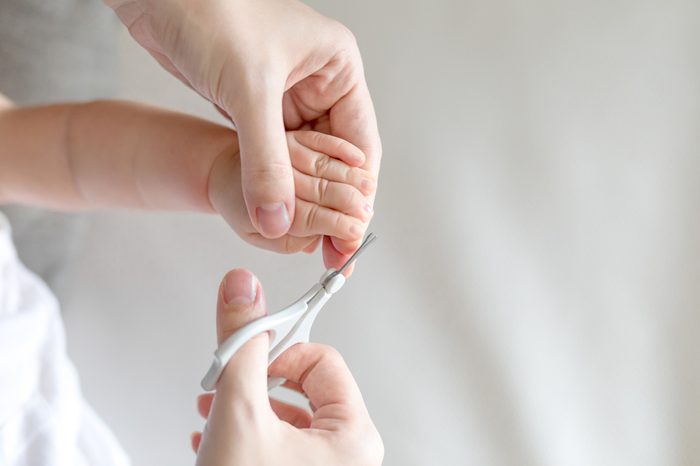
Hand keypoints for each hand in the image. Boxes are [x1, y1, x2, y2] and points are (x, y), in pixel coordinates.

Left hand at [105, 0, 381, 252]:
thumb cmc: (211, 10)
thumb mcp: (247, 89)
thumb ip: (264, 160)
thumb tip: (277, 219)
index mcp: (337, 67)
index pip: (360, 143)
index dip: (357, 194)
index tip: (348, 235)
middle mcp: (316, 82)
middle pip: (334, 156)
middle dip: (328, 201)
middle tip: (326, 247)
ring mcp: (283, 96)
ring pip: (301, 159)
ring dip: (298, 194)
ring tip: (301, 236)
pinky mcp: (252, 105)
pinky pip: (272, 154)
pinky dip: (271, 181)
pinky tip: (272, 209)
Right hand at [191, 269, 383, 464]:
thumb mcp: (241, 415)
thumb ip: (242, 346)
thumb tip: (243, 291)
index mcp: (354, 435)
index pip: (322, 358)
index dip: (279, 351)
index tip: (248, 354)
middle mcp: (347, 452)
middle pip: (303, 383)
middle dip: (256, 379)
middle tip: (227, 384)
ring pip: (284, 412)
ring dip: (244, 404)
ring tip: (212, 410)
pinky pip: (277, 439)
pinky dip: (245, 431)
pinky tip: (213, 434)